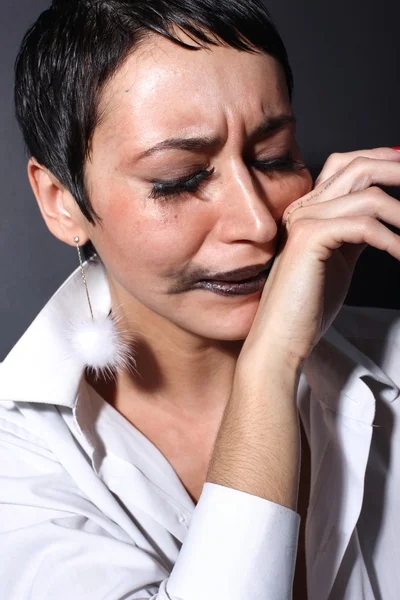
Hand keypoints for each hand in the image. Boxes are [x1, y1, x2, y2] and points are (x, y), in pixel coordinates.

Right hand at [240, 147, 399, 368]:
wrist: (282, 337)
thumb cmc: (308, 307)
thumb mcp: (340, 261)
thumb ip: (355, 235)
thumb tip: (384, 218)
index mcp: (308, 211)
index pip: (344, 166)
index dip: (379, 159)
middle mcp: (303, 208)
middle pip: (357, 167)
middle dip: (397, 170)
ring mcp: (303, 220)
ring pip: (368, 196)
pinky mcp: (309, 238)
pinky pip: (365, 226)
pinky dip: (392, 240)